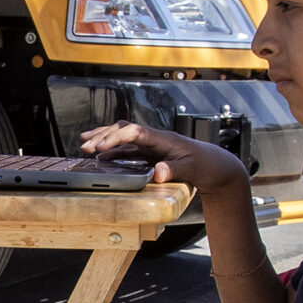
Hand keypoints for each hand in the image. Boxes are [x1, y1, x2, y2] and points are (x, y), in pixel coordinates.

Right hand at [76, 121, 249, 200]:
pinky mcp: (152, 153)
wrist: (217, 167)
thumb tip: (157, 172)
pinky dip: (113, 151)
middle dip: (103, 136)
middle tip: (85, 146)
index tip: (101, 147)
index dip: (116, 138)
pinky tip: (101, 157)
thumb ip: (174, 170)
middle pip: (124, 130)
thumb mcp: (193, 169)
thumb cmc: (207, 165)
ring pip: (123, 137)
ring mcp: (153, 145)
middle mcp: (156, 139)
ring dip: (104, 139)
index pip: (135, 132)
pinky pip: (128, 149)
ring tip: (84, 145)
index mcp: (164, 139)